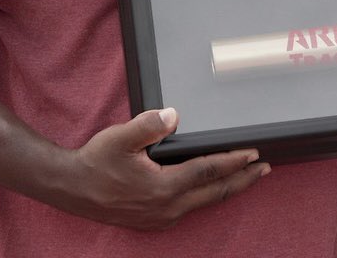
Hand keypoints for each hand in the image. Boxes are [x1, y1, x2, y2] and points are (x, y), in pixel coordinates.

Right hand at [54, 107, 270, 229]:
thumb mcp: (120, 137)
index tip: (254, 153)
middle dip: (243, 180)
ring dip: (227, 189)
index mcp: (163, 188)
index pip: (209, 172)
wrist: (71, 188)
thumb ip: (148, 125)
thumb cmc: (95, 161)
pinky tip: (211, 189)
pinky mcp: (154, 221)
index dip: (234, 162)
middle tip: (265, 169)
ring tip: (246, 178)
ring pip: (204, 202)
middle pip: (215, 193)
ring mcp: (161, 218)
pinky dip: (207, 197)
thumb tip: (173, 116)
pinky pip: (189, 209)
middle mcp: (167, 208)